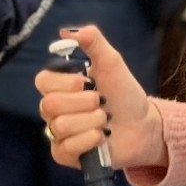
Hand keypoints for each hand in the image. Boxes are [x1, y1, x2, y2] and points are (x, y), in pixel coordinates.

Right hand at [33, 24, 165, 170]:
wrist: (143, 126)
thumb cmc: (124, 94)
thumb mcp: (112, 63)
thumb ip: (93, 42)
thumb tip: (66, 30)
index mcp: (60, 86)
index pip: (42, 81)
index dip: (65, 83)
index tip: (87, 82)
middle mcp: (54, 110)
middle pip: (49, 105)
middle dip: (83, 103)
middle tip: (102, 102)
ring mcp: (58, 133)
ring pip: (60, 126)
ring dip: (91, 121)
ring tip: (106, 121)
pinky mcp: (65, 154)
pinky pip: (65, 148)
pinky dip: (88, 140)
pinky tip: (102, 137)